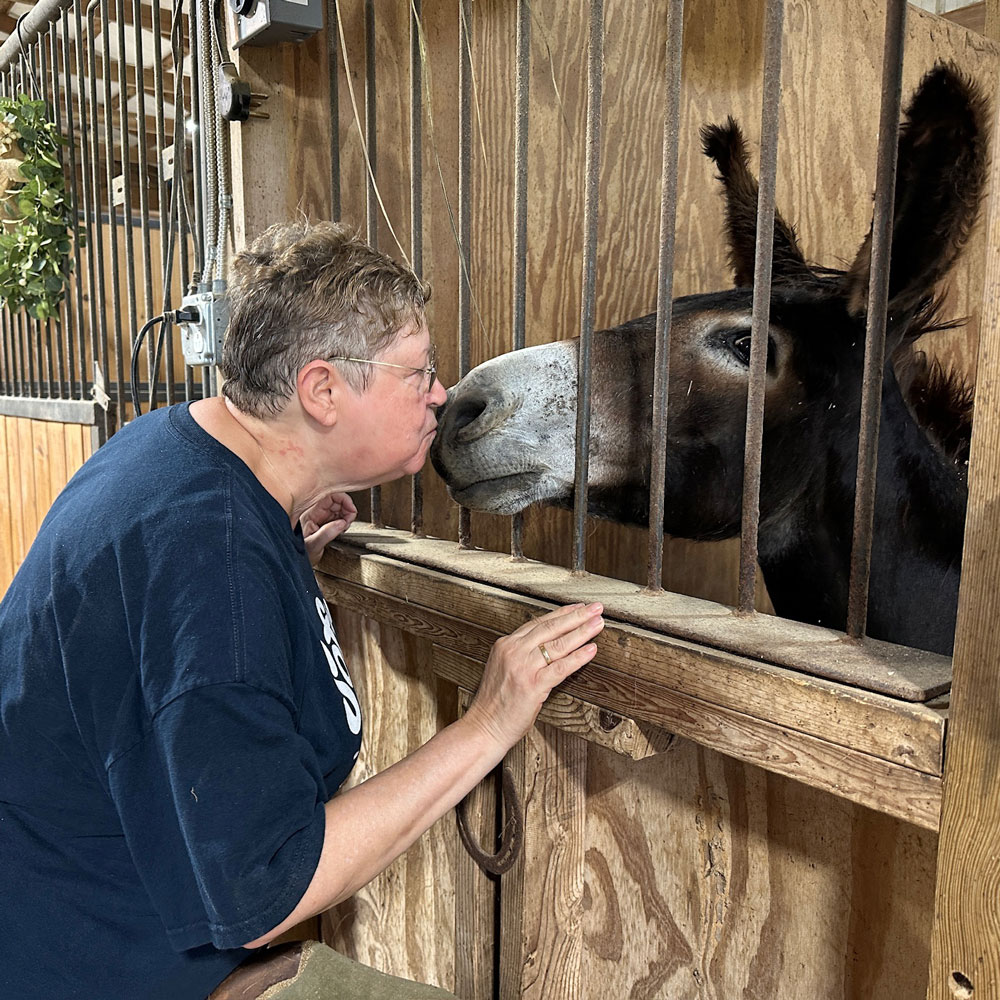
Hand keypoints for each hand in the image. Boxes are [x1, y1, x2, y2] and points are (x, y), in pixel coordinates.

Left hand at [302, 493, 357, 565]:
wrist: (295, 562)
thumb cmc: (299, 554)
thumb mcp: (314, 545)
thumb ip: (327, 533)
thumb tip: (341, 523)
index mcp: (310, 513)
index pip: (329, 496)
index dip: (344, 500)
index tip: (351, 511)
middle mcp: (314, 512)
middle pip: (335, 500)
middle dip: (347, 509)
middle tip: (349, 522)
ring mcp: (319, 516)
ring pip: (338, 507)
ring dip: (346, 515)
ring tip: (345, 527)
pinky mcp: (323, 522)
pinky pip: (337, 515)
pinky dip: (343, 520)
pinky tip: (341, 529)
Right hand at [465, 602, 604, 750]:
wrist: (483, 727)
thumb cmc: (494, 704)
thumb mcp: (503, 668)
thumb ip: (521, 655)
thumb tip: (547, 646)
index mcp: (505, 645)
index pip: (539, 623)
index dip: (562, 614)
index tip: (578, 607)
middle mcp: (513, 651)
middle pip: (551, 628)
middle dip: (577, 616)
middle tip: (595, 608)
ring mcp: (523, 667)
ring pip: (558, 644)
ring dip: (582, 632)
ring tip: (598, 624)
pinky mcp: (532, 685)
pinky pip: (561, 667)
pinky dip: (578, 657)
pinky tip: (591, 650)